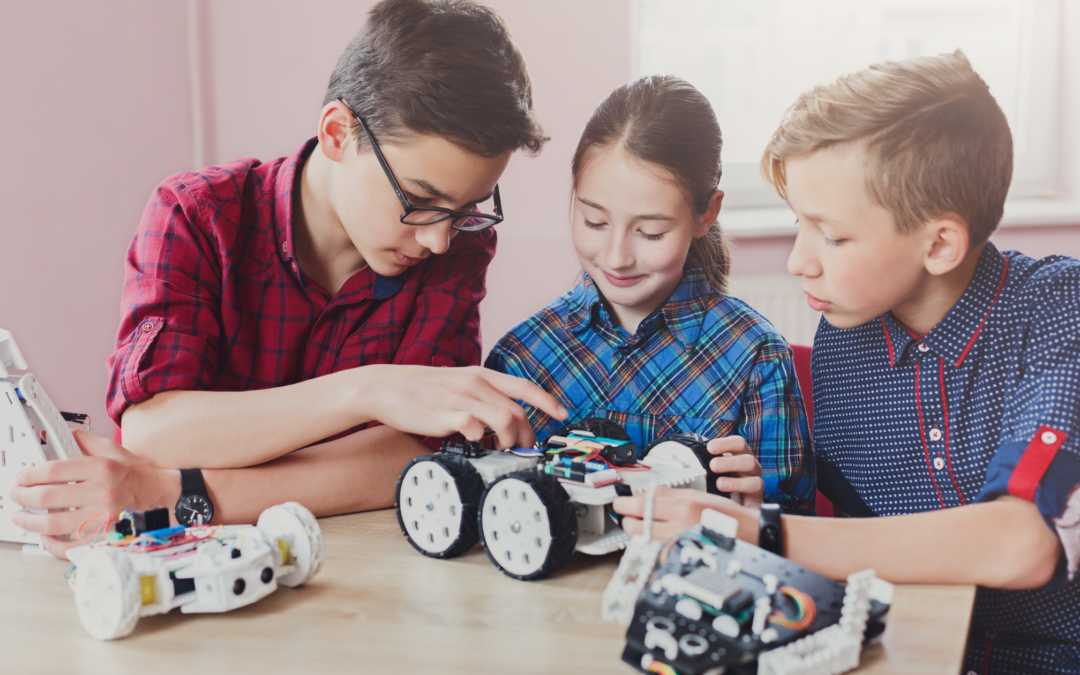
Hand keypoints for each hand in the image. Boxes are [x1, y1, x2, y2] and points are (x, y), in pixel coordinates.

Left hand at [8, 431, 179, 558]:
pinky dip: (52, 543)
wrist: (163, 494)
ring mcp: (104, 517)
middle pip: (47, 498)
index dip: (29, 475)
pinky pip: (71, 545)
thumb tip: (59, 435)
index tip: (21, 477)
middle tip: (15, 495)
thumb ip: (84, 441)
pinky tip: (44, 536)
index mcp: (102, 468)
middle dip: (22, 497)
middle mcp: (103, 492)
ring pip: (53, 524)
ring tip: (20, 516)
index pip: (53, 471)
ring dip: (29, 521)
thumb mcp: (113, 449)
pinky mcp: (106, 536)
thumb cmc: (137, 474)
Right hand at [359, 365, 566, 448]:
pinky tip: (474, 446)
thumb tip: (503, 419)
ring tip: (501, 450)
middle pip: (518, 411)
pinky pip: (476, 429)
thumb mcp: (458, 384)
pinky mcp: (447, 414)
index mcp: (481, 375)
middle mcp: (476, 384)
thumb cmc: (422, 389)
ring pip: (505, 420)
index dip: (547, 401)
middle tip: (524, 450)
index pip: (524, 386)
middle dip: (528, 435)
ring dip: (510, 441)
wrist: (386, 387)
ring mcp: (462, 398)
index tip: (562, 414)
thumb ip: (481, 396)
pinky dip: (482, 441)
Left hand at [613, 487, 756, 542]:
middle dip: (628, 519)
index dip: (624, 503)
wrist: (747, 535)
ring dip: (637, 533)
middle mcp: (679, 528)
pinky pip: (654, 553)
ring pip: (641, 541)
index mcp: (683, 506)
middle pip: (635, 525)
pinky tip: (656, 540)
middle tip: (630, 515)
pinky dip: (650, 546)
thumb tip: (643, 495)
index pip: (641, 504)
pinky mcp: (681, 561)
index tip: (619, 502)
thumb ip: (668, 496)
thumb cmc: (724, 515)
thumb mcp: (696, 496)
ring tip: (644, 526)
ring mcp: (679, 547)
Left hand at [707, 436, 763, 508]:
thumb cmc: (722, 483)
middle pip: (748, 460)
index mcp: (741, 456)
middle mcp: (751, 468)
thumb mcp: (714, 471)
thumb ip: (705, 464)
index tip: (710, 448)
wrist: (737, 507)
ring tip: (719, 484)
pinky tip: (730, 500)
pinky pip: (755, 497)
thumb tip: (685, 460)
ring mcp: (756, 483)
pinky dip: (743, 496)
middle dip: (730, 462)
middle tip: (713, 465)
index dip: (726, 444)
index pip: (739, 443)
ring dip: (736, 481)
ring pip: (754, 479)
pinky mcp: (757, 500)